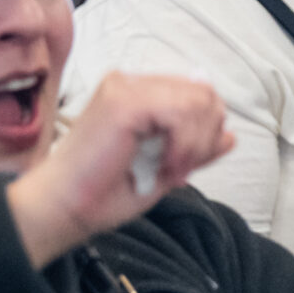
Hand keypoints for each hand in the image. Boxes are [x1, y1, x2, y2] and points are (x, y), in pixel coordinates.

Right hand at [4, 72, 232, 266]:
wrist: (63, 208)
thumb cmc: (100, 192)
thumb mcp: (162, 168)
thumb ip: (195, 148)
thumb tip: (230, 136)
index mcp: (134, 94)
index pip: (195, 93)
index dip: (204, 131)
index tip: (183, 166)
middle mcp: (128, 83)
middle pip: (203, 93)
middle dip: (205, 136)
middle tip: (179, 169)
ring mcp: (124, 88)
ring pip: (199, 101)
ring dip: (195, 144)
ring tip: (171, 170)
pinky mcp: (123, 102)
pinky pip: (182, 114)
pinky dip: (185, 146)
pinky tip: (166, 168)